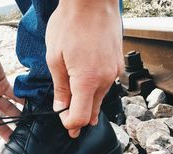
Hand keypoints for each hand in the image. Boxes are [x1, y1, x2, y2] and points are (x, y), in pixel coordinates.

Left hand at [46, 0, 123, 137]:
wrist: (93, 0)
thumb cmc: (71, 24)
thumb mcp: (55, 58)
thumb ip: (60, 88)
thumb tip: (61, 108)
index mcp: (87, 80)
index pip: (80, 117)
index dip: (70, 123)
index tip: (62, 122)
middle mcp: (105, 80)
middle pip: (92, 111)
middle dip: (79, 119)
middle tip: (68, 122)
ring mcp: (114, 72)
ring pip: (100, 98)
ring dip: (87, 103)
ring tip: (73, 100)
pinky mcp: (117, 65)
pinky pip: (105, 85)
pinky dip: (94, 89)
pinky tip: (85, 83)